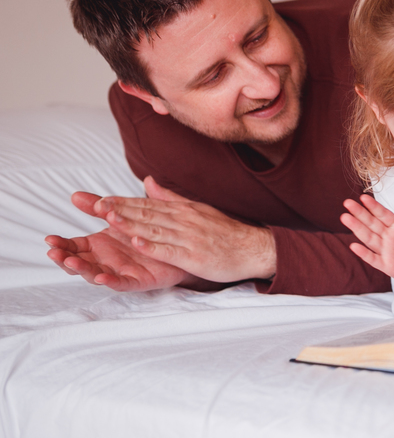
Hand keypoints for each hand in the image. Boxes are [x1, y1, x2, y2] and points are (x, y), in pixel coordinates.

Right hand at [46, 222, 189, 291]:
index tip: (48, 239)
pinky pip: (122, 282)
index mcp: (99, 245)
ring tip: (71, 262)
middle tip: (54, 253)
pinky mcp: (137, 280)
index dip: (61, 244)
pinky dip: (111, 280)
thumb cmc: (145, 232)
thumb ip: (98, 208)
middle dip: (65, 258)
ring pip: (95, 273)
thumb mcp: (120, 216)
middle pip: (79, 262)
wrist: (177, 246)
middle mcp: (106, 260)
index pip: (74, 246)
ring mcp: (119, 271)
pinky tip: (102, 276)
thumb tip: (75, 195)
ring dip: (83, 269)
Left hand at [96, 176, 275, 283]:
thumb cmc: (225, 232)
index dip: (122, 202)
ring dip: (131, 225)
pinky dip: (154, 247)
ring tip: (110, 220)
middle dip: (120, 210)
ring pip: (155, 230)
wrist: (254, 248)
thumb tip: (147, 181)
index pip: (147, 204)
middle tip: (95, 206)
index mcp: (184, 209)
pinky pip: (171, 251)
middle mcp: (184, 220)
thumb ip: (170, 197)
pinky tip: (138, 244)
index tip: (99, 201)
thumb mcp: (198, 209)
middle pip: (147, 214)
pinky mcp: (194, 256)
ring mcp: (189, 238)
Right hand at [341, 191, 393, 308]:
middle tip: (348, 203)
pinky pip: (373, 259)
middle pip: (372, 224)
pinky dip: (364, 253)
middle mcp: (388, 238)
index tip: (363, 197)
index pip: (382, 214)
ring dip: (357, 228)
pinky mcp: (386, 265)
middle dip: (360, 213)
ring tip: (346, 218)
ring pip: (369, 238)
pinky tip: (354, 246)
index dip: (374, 206)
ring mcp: (385, 251)